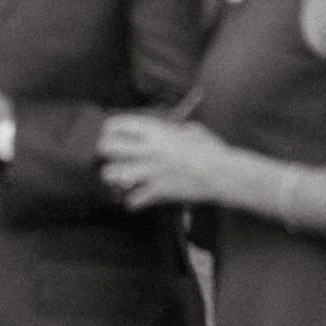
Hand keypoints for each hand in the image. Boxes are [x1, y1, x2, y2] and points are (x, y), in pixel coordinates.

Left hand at [98, 114, 225, 209]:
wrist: (223, 174)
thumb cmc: (210, 149)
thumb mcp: (190, 129)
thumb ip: (173, 128)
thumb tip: (166, 129)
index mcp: (155, 130)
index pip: (117, 124)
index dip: (108, 129)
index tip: (109, 133)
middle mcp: (147, 149)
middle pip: (107, 147)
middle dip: (103, 152)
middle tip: (107, 156)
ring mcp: (150, 171)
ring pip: (113, 174)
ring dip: (112, 177)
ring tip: (116, 178)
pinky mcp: (157, 191)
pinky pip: (133, 199)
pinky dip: (130, 201)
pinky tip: (132, 199)